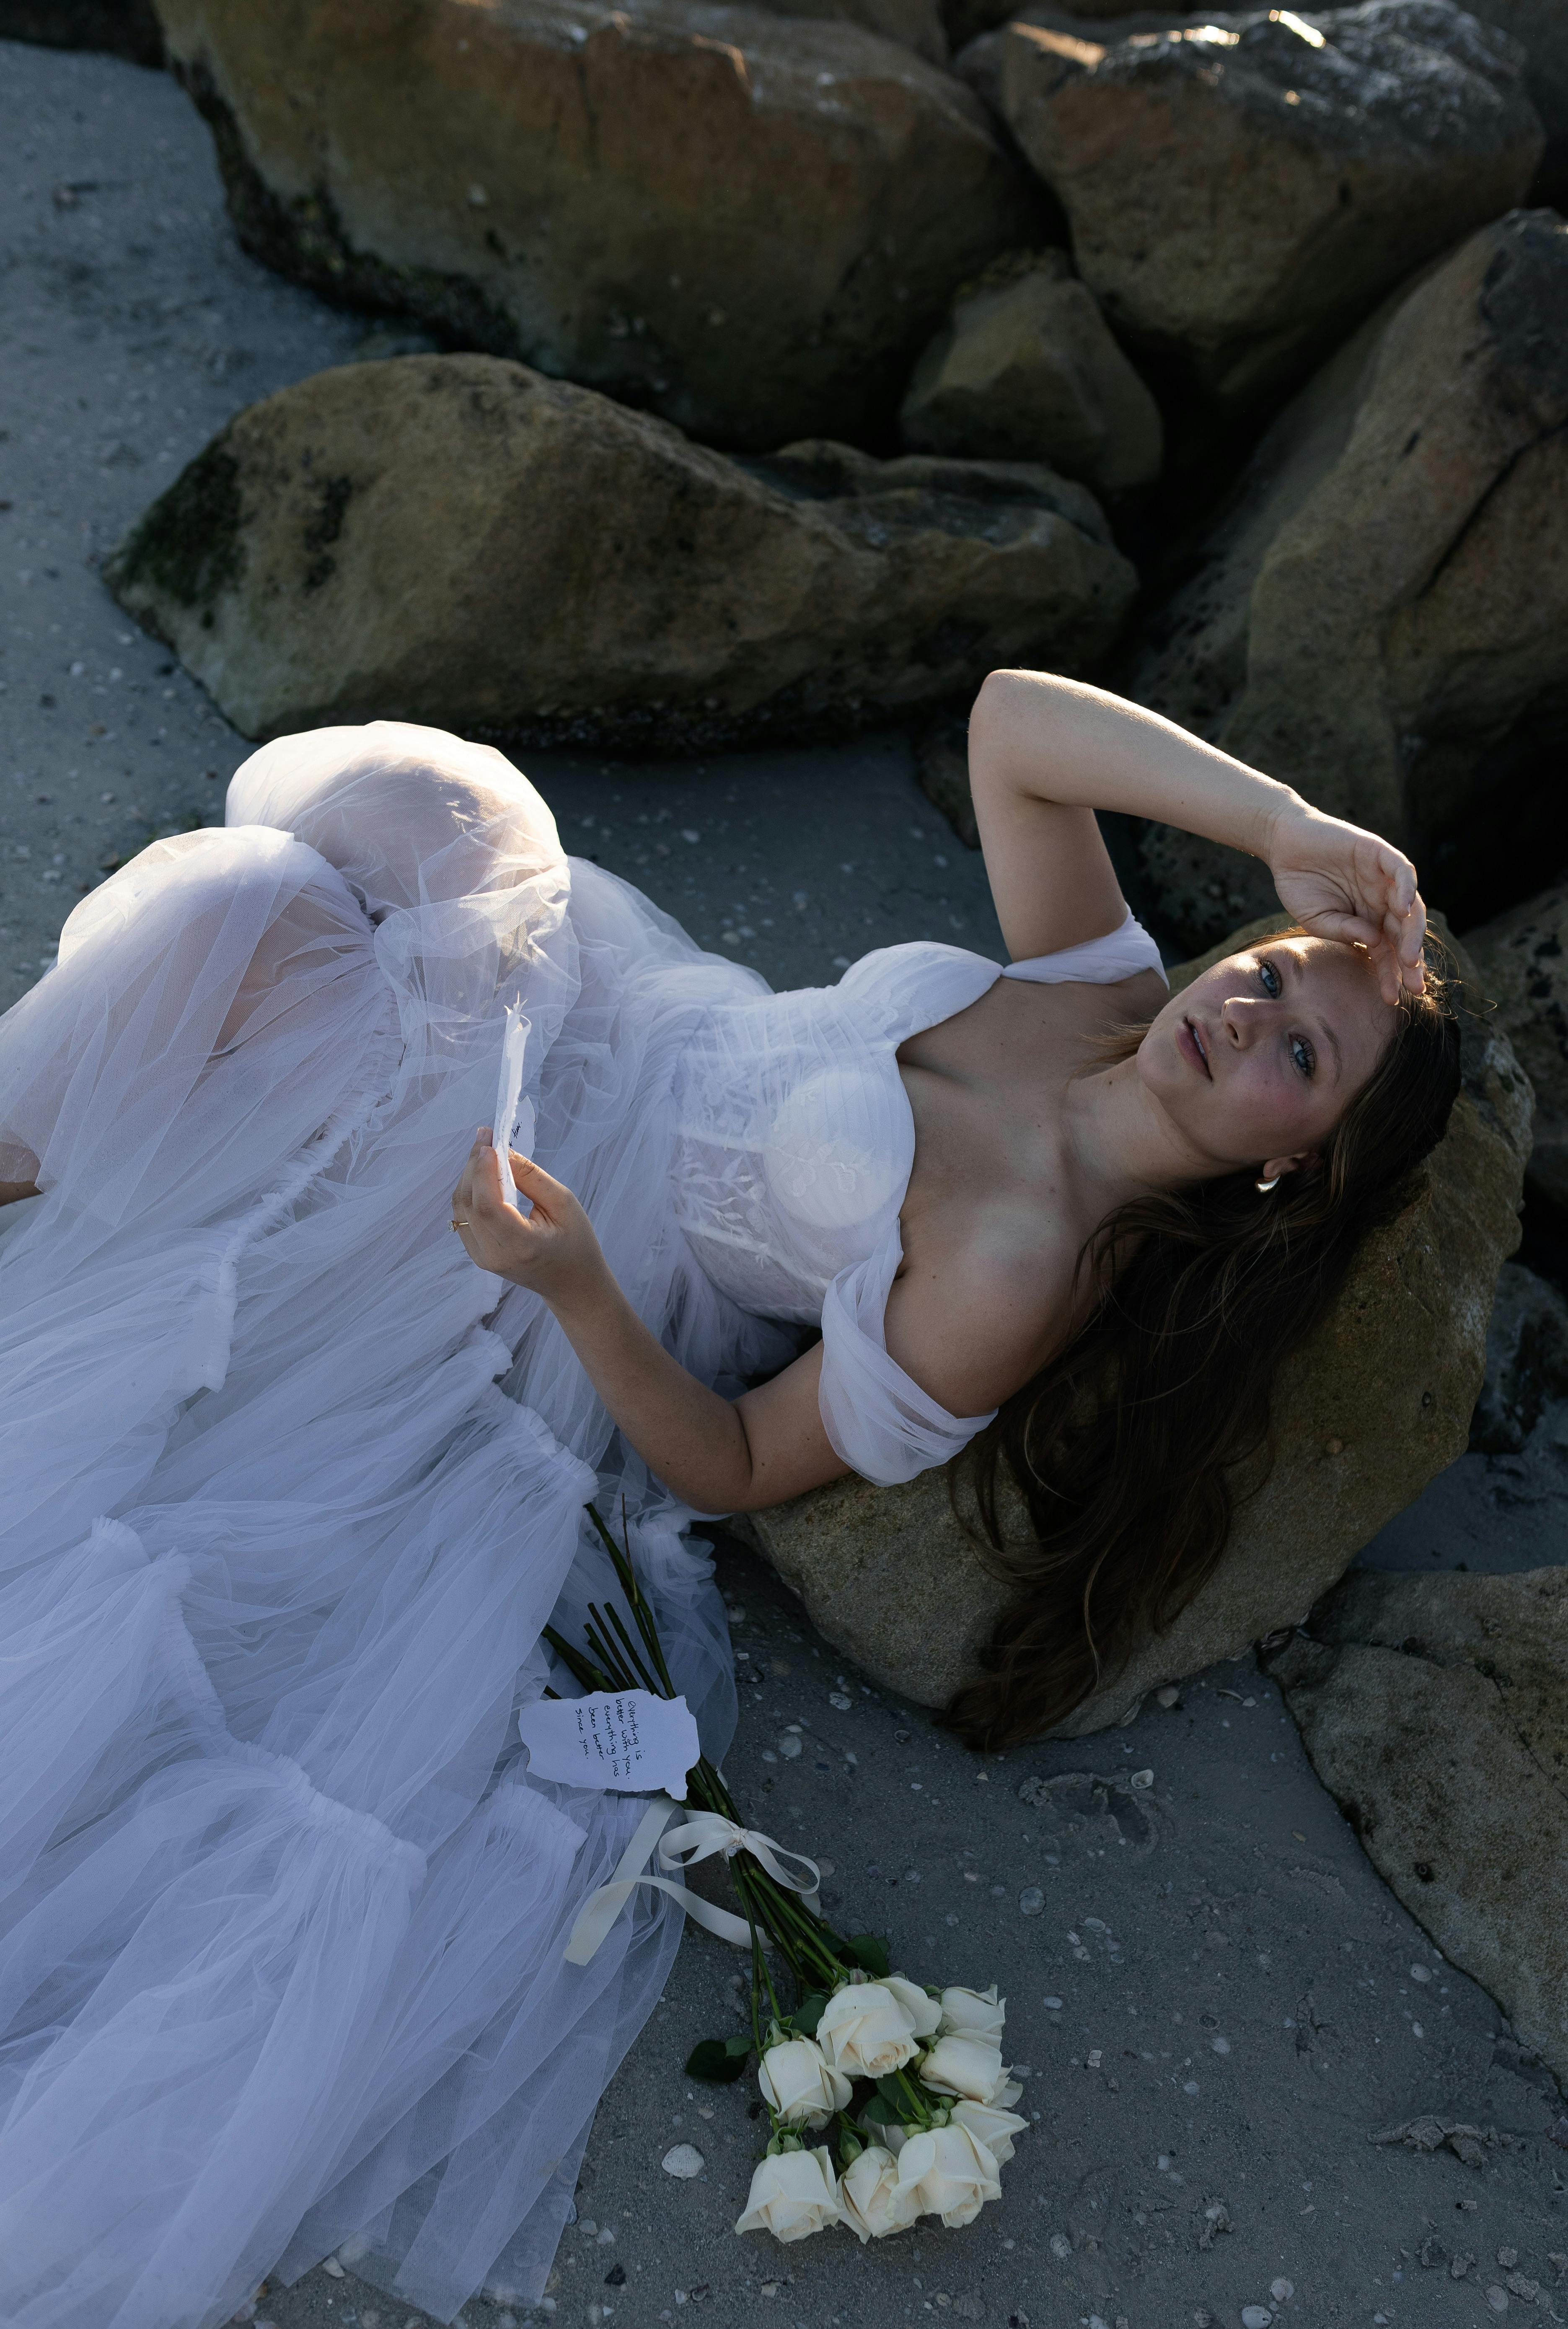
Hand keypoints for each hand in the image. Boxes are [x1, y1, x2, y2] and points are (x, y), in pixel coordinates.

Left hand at [449, 1129, 606, 1304]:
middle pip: (468, 1202)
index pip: (487, 1205)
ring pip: (461, 1207)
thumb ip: (531, 1177)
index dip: (482, 1170)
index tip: (489, 1142)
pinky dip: (470, 1191)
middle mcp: (493, 1255)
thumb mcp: (564, 1204)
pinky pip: (463, 1216)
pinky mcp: (476, 1255)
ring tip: (484, 1150)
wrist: (571, 1284)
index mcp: (520, 1246)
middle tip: (485, 1136)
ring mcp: (481, 1258)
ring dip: (469, 1175)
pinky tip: (482, 1174)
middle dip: (474, 1165)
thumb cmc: (576, 1244)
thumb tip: (502, 1152)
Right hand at [1264, 799, 1426, 1002]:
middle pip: (1405, 933)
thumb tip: (1374, 942)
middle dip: (1410, 960)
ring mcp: (1384, 878)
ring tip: (1409, 957)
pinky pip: (1402, 870)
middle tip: (1413, 985)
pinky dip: (1406, 888)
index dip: (1391, 974)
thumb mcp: (1318, 919)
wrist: (1284, 846)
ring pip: (1411, 906)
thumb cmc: (1300, 885)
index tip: (1392, 998)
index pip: (1388, 950)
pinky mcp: (1379, 853)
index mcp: (1370, 920)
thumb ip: (1344, 932)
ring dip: (1413, 932)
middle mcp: (1383, 901)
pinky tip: (1402, 908)